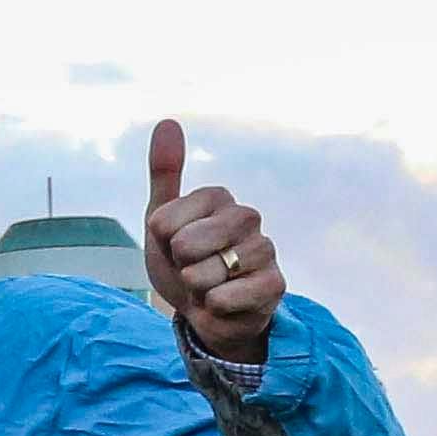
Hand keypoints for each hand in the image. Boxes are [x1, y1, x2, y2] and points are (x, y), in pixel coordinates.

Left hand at [144, 119, 283, 359]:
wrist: (204, 314)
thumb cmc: (184, 264)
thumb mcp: (162, 221)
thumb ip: (164, 174)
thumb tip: (168, 121)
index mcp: (219, 197)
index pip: (163, 221)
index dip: (160, 243)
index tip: (174, 247)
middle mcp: (247, 217)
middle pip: (186, 244)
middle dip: (179, 266)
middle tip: (193, 268)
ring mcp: (265, 250)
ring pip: (206, 273)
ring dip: (197, 288)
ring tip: (209, 286)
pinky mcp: (275, 285)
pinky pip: (226, 297)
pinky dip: (214, 307)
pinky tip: (224, 303)